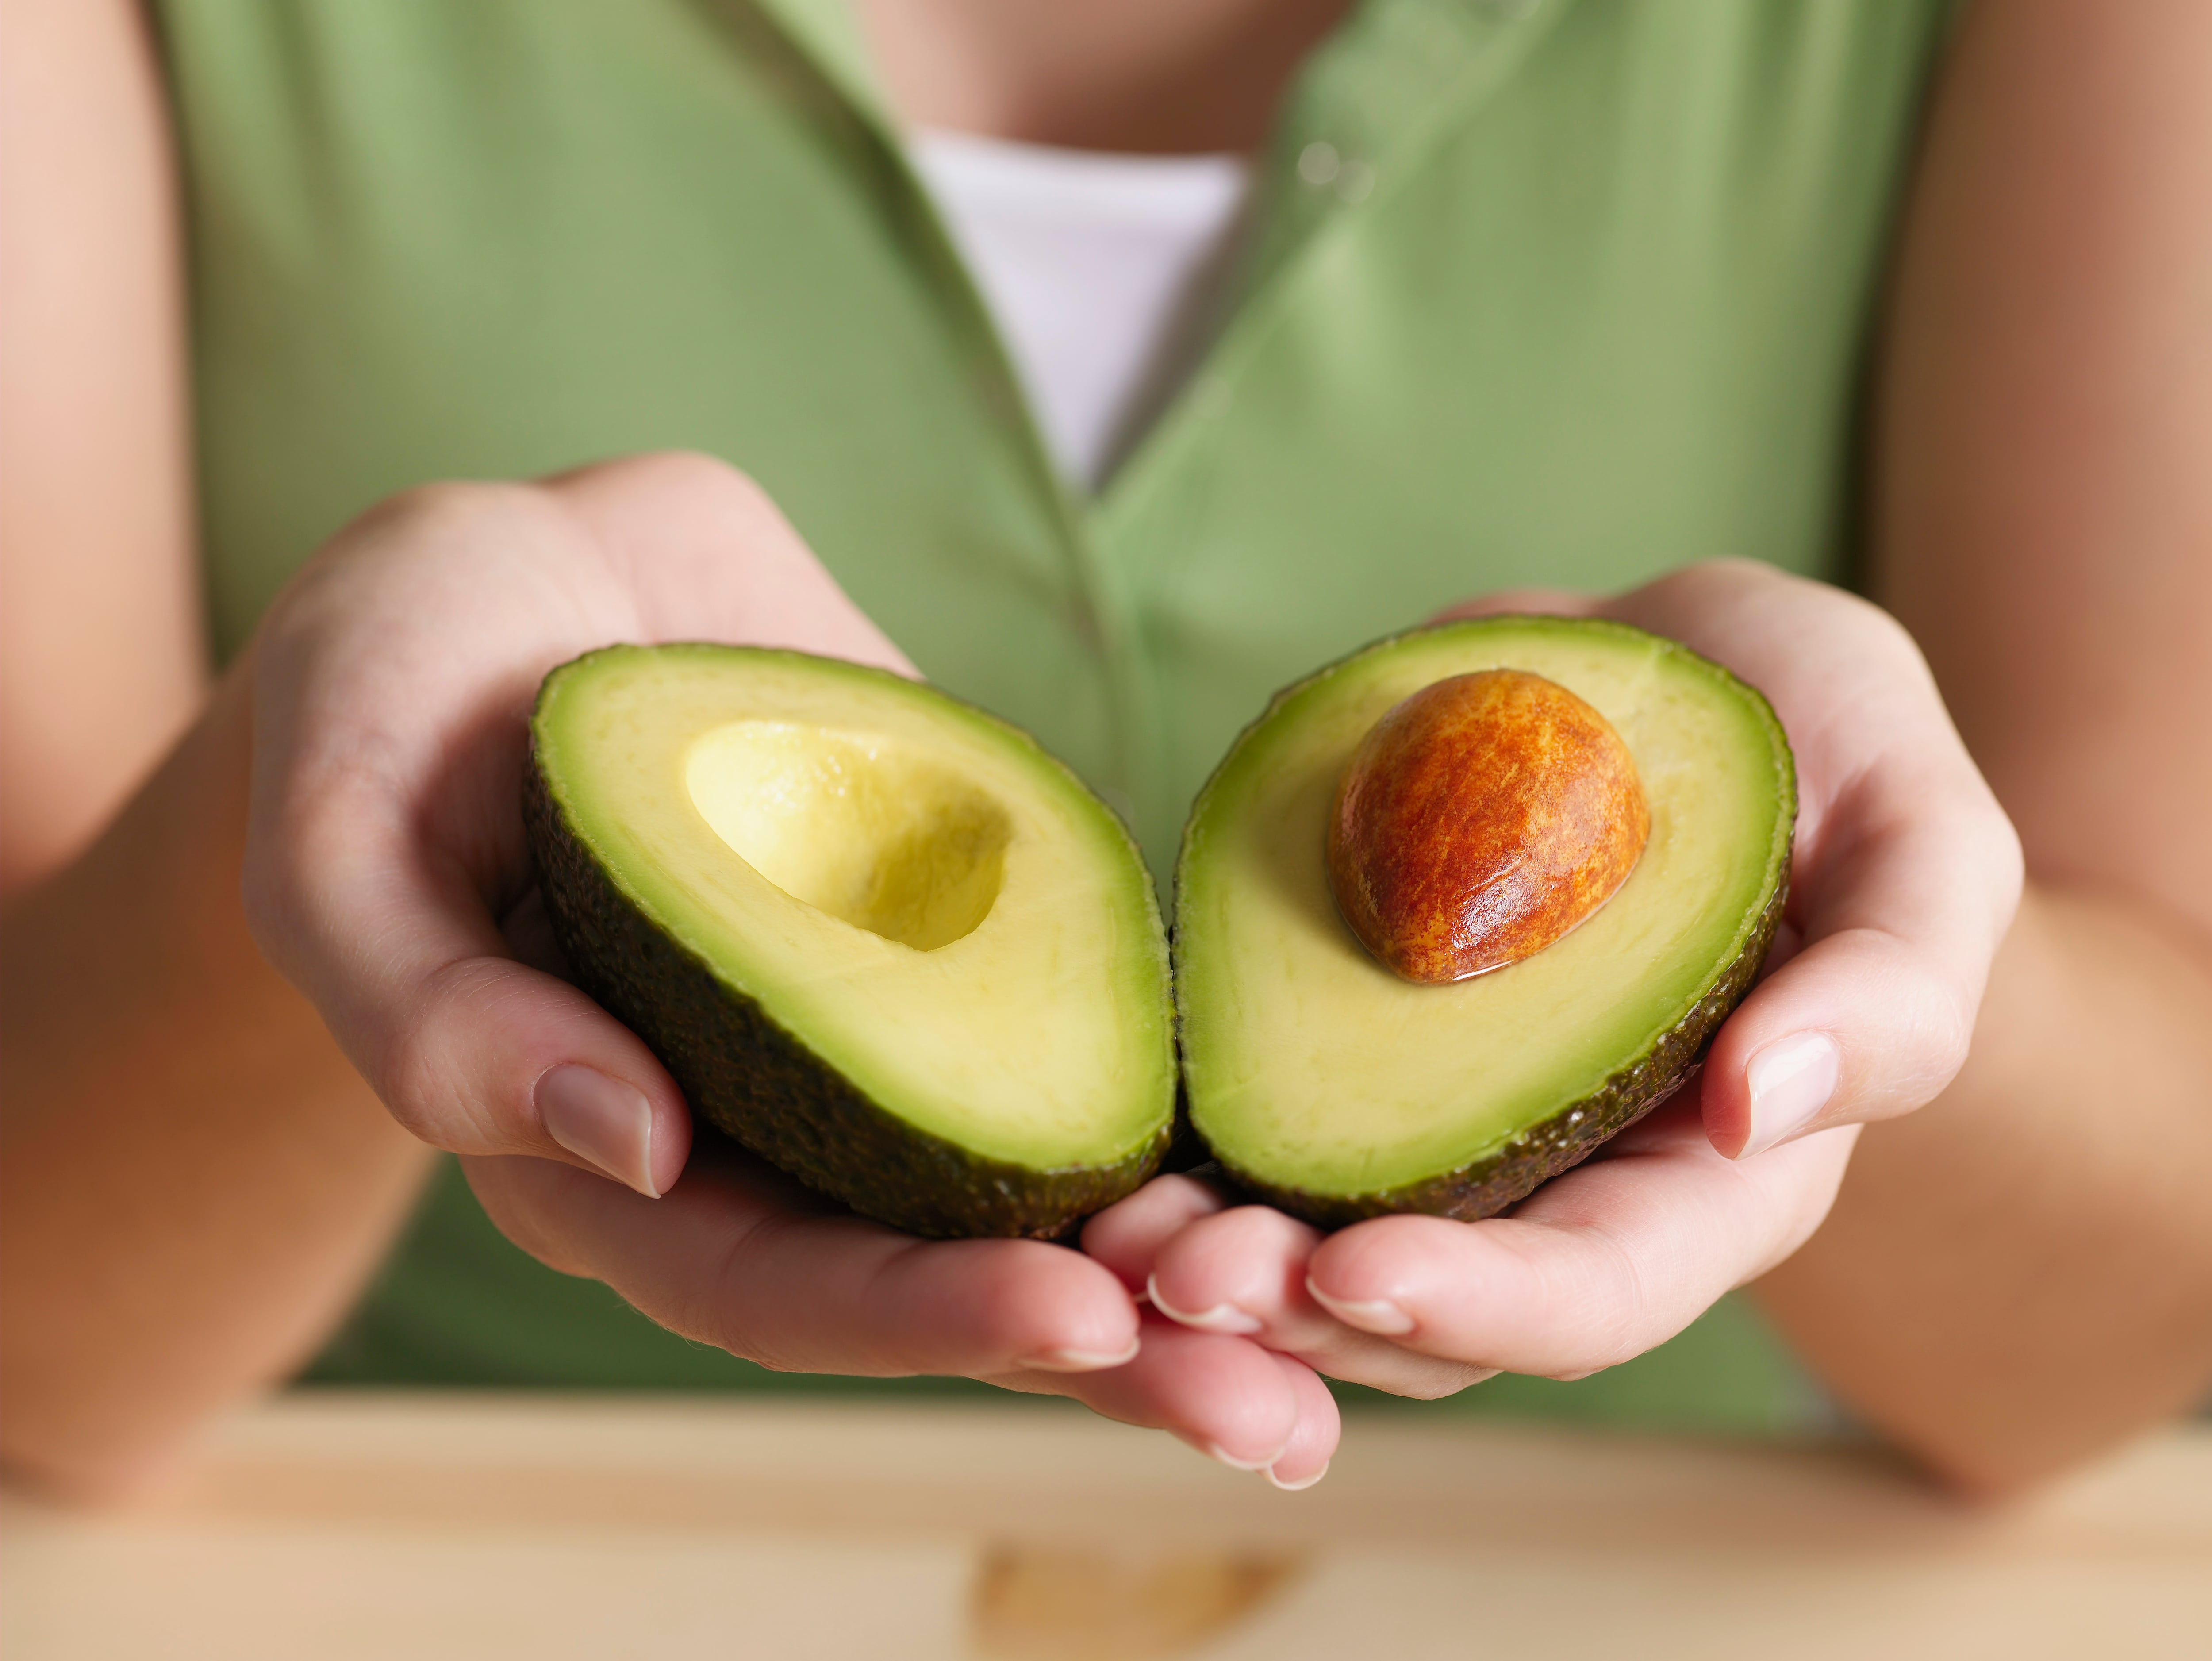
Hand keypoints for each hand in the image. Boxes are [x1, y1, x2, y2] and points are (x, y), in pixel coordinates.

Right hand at [242, 452, 1337, 1480]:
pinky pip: (1078, 1020)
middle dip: (1109, 1344)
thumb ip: (429, 1012)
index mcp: (608, 1149)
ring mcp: (874, 1022)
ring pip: (1040, 1174)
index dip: (922, 1314)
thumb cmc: (388, 693)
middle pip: (941, 1268)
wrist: (515, 571)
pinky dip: (1190, 1083)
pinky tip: (1319, 1122)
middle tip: (1278, 1403)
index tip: (1079, 1318)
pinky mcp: (958, 920)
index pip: (776, 1282)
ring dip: (1189, 1250)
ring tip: (1355, 1310)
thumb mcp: (341, 833)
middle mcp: (762, 1115)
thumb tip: (618, 1141)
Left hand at [1086, 561, 2022, 1401]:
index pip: (1599, 1289)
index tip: (1353, 1271)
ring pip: (1318, 1255)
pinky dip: (1177, 1155)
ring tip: (1104, 1233)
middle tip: (1169, 1272)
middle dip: (1297, 1313)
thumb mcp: (1921, 838)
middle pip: (1428, 1311)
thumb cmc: (1834, 757)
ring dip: (1209, 1264)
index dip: (1482, 1302)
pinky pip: (1257, 1133)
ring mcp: (1445, 1123)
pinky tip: (1093, 1145)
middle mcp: (1566, 1181)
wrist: (1688, 680)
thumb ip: (1897, 986)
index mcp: (1713, 1177)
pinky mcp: (1349, 1046)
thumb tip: (1775, 1107)